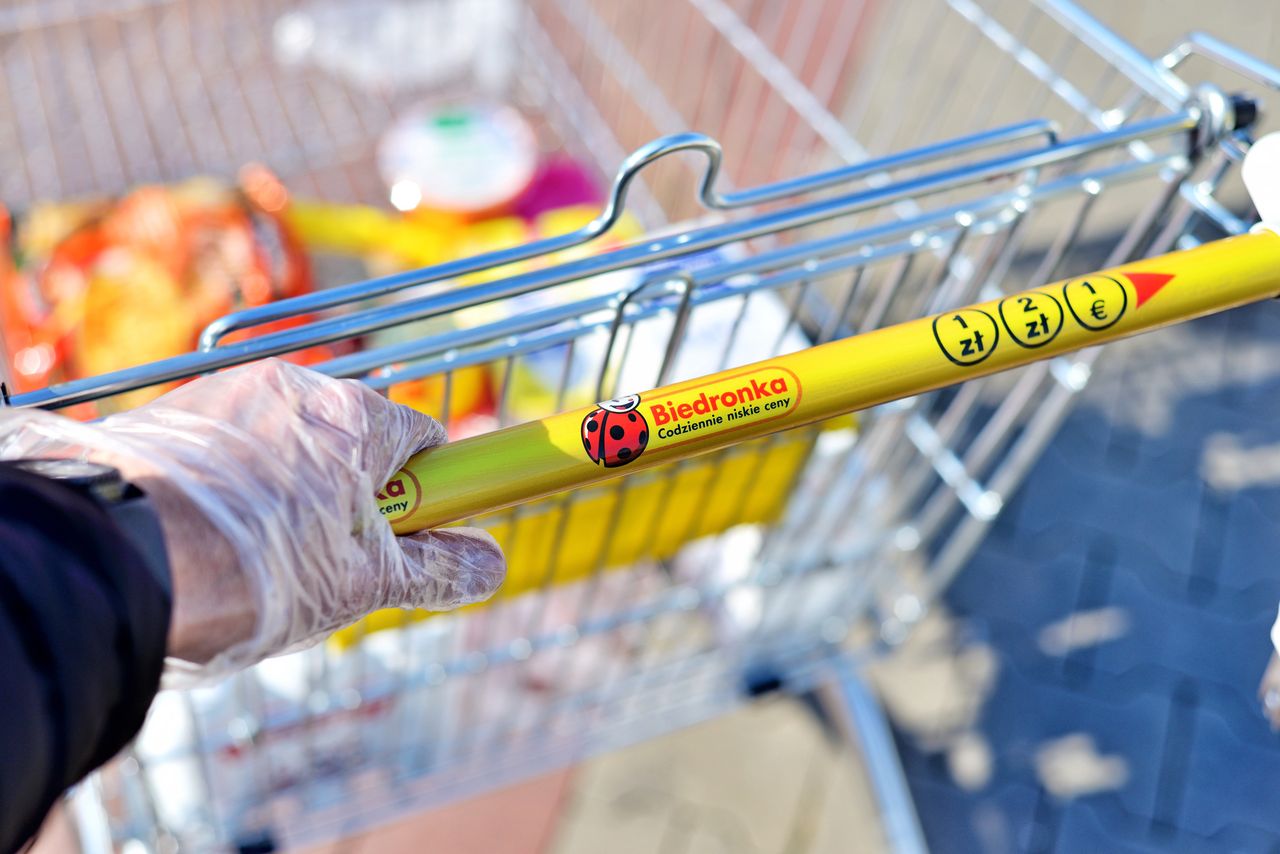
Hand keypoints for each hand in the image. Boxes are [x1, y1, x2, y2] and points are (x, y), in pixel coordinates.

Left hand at [0, 359, 504, 677]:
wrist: (120, 560)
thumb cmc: (257, 567)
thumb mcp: (363, 584)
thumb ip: (437, 569)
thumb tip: (491, 565)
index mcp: (360, 420)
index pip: (425, 441)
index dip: (431, 492)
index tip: (417, 533)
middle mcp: (300, 389)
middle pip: (355, 443)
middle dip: (356, 500)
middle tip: (332, 566)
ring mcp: (231, 394)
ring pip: (290, 445)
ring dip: (293, 493)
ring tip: (259, 561)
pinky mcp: (175, 413)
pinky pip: (231, 446)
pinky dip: (236, 485)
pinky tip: (213, 540)